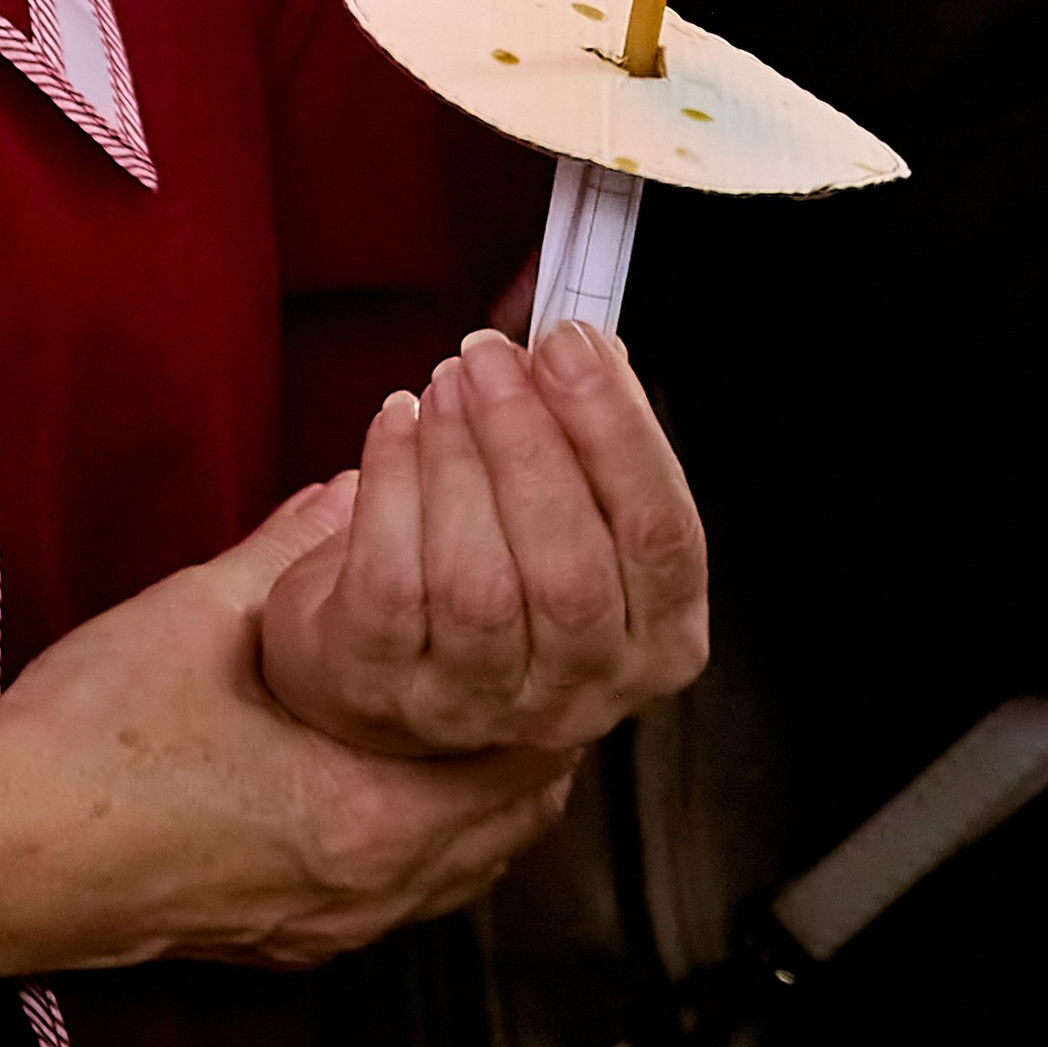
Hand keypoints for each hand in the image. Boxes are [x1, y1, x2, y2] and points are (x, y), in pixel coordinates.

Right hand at [0, 478, 573, 977]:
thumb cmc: (88, 745)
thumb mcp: (198, 613)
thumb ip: (290, 552)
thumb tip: (349, 489)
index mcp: (370, 817)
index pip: (524, 760)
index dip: (548, 685)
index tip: (550, 622)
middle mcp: (368, 892)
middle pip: (510, 824)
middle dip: (529, 738)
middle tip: (528, 652)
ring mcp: (328, 930)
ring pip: (459, 866)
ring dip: (480, 791)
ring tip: (473, 708)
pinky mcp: (284, 942)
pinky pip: (401, 891)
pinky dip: (426, 834)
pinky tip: (392, 776)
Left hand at [257, 322, 708, 761]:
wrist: (384, 666)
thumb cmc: (495, 568)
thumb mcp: (567, 512)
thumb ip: (589, 437)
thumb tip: (581, 347)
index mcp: (655, 639)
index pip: (664, 539)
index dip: (618, 432)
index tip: (571, 343)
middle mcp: (579, 691)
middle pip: (572, 573)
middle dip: (527, 442)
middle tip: (487, 357)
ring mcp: (479, 703)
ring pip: (479, 584)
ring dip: (458, 459)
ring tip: (443, 387)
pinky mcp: (384, 688)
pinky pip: (391, 584)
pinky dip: (392, 485)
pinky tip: (395, 424)